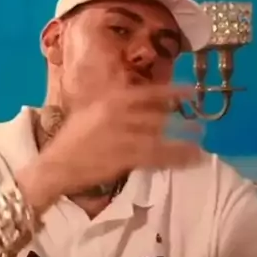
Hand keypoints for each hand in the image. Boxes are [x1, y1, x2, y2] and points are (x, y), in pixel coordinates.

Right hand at [19, 84, 200, 207]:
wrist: (56, 165)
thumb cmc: (70, 140)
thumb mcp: (88, 112)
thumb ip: (110, 104)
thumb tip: (131, 98)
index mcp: (109, 101)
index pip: (147, 93)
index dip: (171, 91)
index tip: (190, 90)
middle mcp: (118, 115)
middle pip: (156, 116)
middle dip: (177, 120)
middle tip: (197, 122)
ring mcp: (123, 136)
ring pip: (160, 136)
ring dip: (183, 139)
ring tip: (200, 141)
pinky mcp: (126, 158)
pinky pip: (157, 156)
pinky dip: (177, 157)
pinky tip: (192, 157)